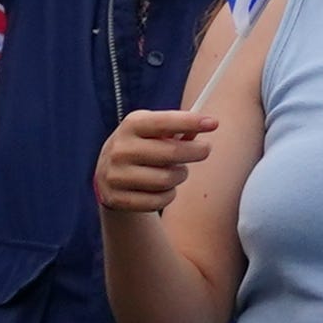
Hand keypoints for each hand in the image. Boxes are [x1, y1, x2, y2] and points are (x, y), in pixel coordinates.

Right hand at [95, 108, 216, 217]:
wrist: (108, 173)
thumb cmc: (145, 145)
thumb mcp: (156, 131)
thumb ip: (179, 128)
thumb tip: (208, 124)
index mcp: (131, 125)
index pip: (163, 122)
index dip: (190, 122)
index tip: (214, 123)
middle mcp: (120, 149)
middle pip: (171, 153)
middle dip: (196, 151)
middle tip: (205, 150)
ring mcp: (115, 176)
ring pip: (167, 179)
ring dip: (180, 175)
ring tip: (177, 171)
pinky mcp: (116, 199)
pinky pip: (157, 201)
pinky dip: (169, 195)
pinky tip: (164, 189)